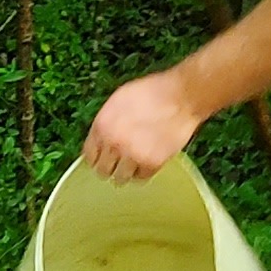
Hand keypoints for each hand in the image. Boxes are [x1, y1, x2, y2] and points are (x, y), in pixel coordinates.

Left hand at [81, 72, 207, 181]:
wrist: (181, 96)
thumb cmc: (152, 93)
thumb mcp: (119, 101)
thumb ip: (107, 122)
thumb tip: (100, 139)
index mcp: (102, 126)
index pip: (89, 156)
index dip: (97, 157)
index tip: (102, 158)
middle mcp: (114, 143)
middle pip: (103, 171)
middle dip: (110, 167)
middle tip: (118, 163)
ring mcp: (132, 155)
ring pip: (120, 178)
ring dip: (126, 172)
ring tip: (134, 164)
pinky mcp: (152, 163)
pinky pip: (141, 178)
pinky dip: (143, 172)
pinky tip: (147, 161)